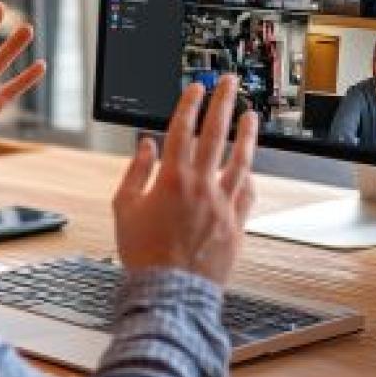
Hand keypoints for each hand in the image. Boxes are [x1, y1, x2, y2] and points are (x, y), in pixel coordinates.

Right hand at [113, 76, 258, 286]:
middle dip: (223, 103)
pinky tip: (251, 168)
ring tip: (251, 116)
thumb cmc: (143, 254)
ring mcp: (223, 205)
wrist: (169, 293)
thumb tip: (146, 147)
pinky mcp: (236, 225)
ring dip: (247, 134)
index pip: (183, 130)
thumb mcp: (124, 208)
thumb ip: (135, 172)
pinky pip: (247, 194)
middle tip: (229, 83)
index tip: (195, 88)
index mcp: (172, 179)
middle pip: (216, 134)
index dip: (190, 104)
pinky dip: (249, 177)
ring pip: (241, 160)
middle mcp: (202, 187)